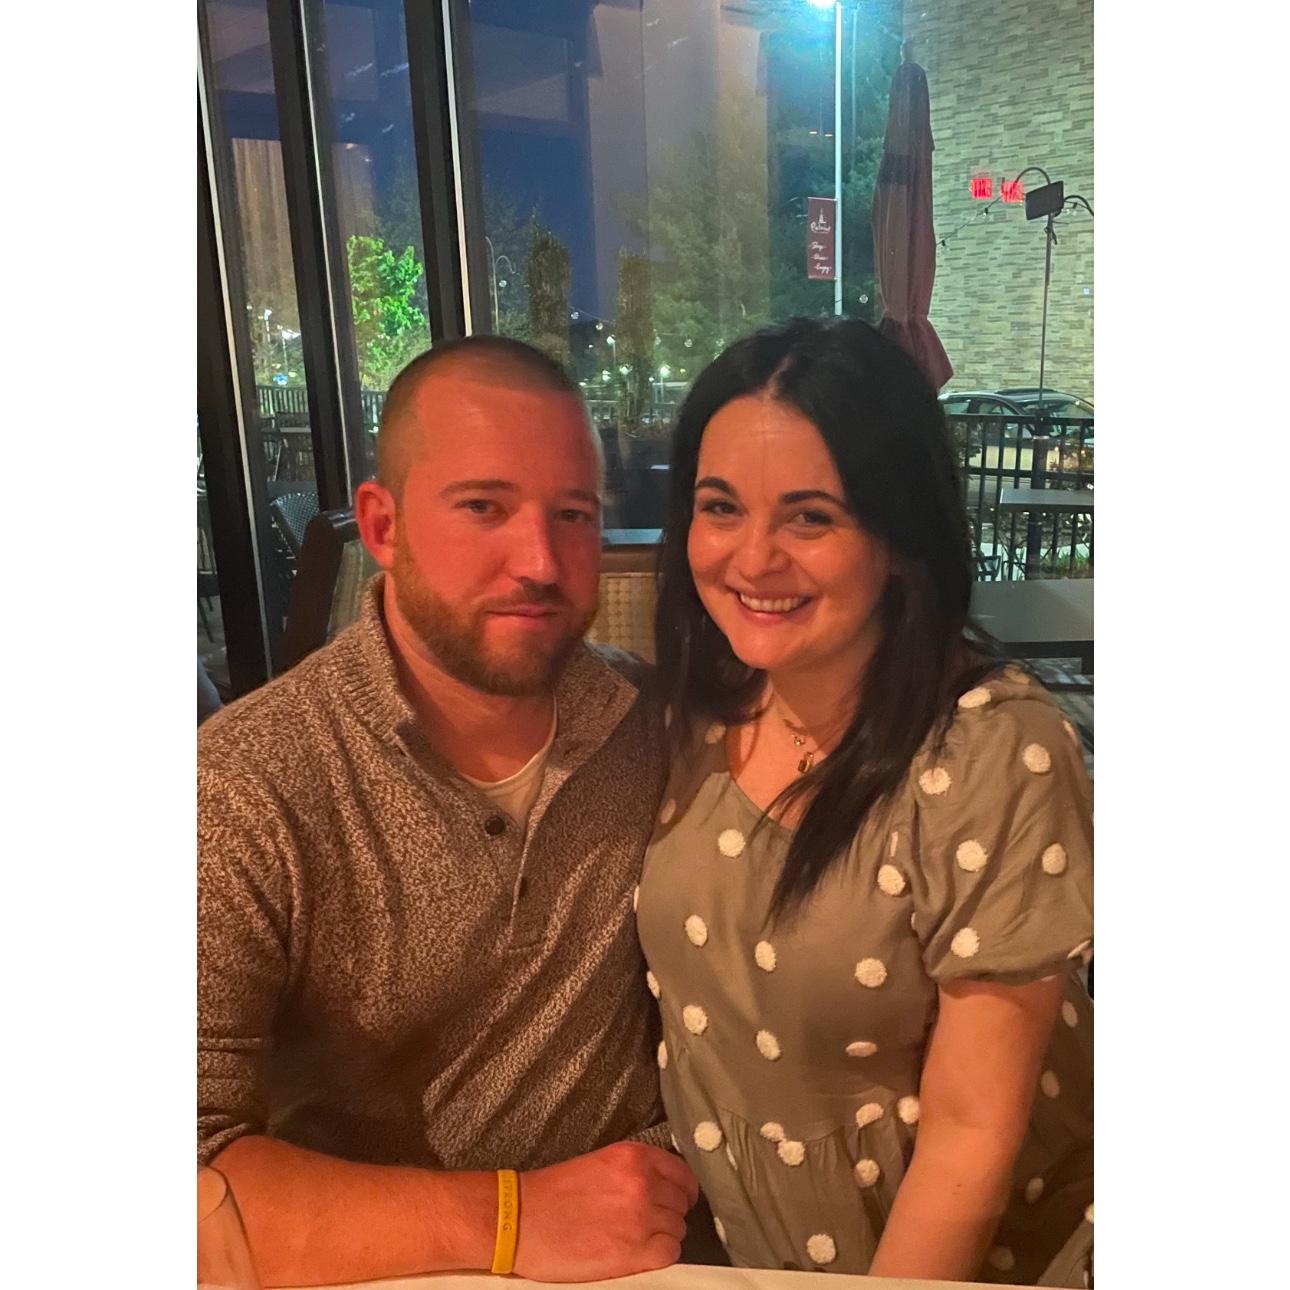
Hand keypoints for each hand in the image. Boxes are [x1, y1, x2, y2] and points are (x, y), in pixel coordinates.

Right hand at [513, 1142, 698, 1281]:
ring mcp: (641, 1217)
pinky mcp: (634, 1251)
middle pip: (680, 1202)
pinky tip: (641, 1254)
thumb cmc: (552, 1194)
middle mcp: (642, 1182)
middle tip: (649, 1223)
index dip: (682, 1189)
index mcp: (633, 1156)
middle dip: (669, 1213)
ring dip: (663, 1235)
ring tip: (638, 1239)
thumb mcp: (600, 1165)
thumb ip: (633, 1171)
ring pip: (678, 1228)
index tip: (676, 1199)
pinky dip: (661, 1255)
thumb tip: (660, 1186)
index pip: (682, 1173)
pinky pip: (670, 1253)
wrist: (521, 1220)